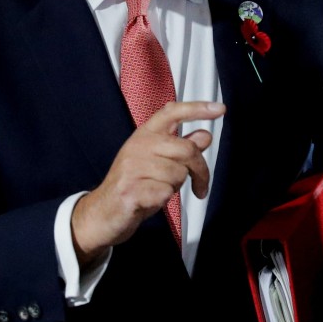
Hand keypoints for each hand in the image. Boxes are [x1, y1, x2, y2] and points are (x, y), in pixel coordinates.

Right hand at [71, 101, 224, 263]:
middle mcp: (139, 145)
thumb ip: (180, 148)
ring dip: (176, 188)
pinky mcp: (131, 190)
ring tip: (160, 190)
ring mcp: (133, 167)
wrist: (103, 213)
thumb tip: (204, 135)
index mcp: (145, 134)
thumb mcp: (157, 161)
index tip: (219, 109)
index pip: (172, 112)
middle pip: (187, 150)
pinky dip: (164, 200)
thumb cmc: (133, 184)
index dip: (198, 108)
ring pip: (179, 174)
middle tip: (200, 186)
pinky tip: (151, 200)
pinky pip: (166, 193)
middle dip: (201, 171)